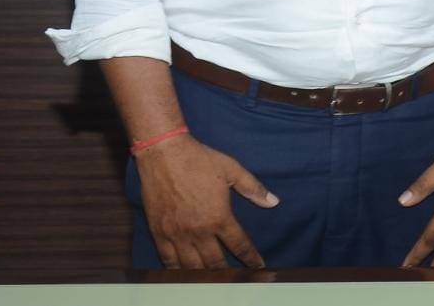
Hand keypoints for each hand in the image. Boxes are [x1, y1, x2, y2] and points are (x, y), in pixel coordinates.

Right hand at [135, 133, 278, 267]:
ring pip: (192, 266)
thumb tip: (274, 202)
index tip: (258, 266)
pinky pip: (168, 260)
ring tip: (213, 280)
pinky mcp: (159, 232)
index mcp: (219, 217)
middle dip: (228, 272)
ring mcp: (177, 234)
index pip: (239, 245)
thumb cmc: (200, 160)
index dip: (251, 258)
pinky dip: (177, 270)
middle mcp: (199, 231)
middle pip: (216, 262)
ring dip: (204, 275)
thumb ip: (253, 188)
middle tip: (235, 279)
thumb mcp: (232, 169)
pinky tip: (184, 273)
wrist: (165, 153)